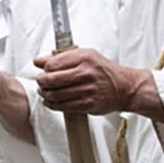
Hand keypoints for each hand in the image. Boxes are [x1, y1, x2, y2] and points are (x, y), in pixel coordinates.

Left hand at [35, 46, 152, 117]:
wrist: (124, 87)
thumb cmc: (104, 71)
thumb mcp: (85, 55)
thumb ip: (62, 57)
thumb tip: (39, 61)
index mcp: (84, 58)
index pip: (53, 64)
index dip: (44, 68)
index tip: (43, 70)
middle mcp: (85, 73)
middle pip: (51, 80)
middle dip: (41, 82)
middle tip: (41, 82)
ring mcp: (87, 90)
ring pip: (55, 95)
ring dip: (45, 94)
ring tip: (44, 92)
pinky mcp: (88, 104)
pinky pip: (64, 106)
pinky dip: (53, 105)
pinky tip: (51, 101)